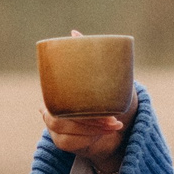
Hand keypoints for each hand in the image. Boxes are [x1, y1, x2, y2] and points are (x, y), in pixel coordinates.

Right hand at [40, 30, 129, 173]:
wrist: (122, 130)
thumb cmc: (115, 99)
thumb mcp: (111, 77)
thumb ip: (92, 57)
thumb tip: (74, 33)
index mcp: (61, 89)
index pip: (52, 90)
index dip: (70, 95)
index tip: (92, 99)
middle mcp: (53, 106)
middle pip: (57, 113)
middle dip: (87, 117)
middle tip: (113, 117)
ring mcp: (55, 125)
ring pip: (61, 127)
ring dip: (90, 128)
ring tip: (115, 124)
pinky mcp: (61, 141)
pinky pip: (66, 141)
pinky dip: (88, 138)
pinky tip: (104, 133)